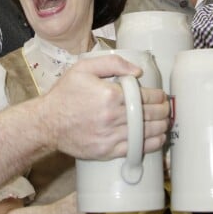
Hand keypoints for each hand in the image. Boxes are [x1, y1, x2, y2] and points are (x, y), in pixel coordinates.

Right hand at [42, 55, 169, 159]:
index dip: (158, 96)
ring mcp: (110, 135)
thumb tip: (137, 72)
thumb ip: (112, 63)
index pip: (145, 96)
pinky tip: (157, 138)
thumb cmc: (64, 94)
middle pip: (149, 114)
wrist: (46, 122)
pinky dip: (151, 144)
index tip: (161, 95)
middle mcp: (112, 116)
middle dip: (163, 110)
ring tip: (165, 122)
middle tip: (166, 108)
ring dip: (161, 126)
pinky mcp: (107, 150)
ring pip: (146, 132)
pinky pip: (136, 149)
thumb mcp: (83, 68)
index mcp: (109, 94)